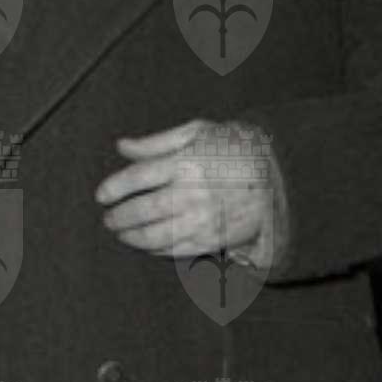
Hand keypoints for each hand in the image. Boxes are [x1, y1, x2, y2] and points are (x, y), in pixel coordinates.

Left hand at [95, 119, 283, 268]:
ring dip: (134, 236)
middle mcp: (192, 192)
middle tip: (108, 219)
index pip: (137, 177)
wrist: (280, 173)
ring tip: (121, 233)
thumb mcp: (197, 132)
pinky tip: (147, 245)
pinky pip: (179, 248)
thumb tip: (121, 147)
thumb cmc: (233, 147)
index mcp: (185, 162)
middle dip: (120, 217)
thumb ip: (156, 142)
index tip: (101, 196)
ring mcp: (204, 218)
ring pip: (158, 233)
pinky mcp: (216, 237)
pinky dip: (158, 249)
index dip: (114, 188)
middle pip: (143, 209)